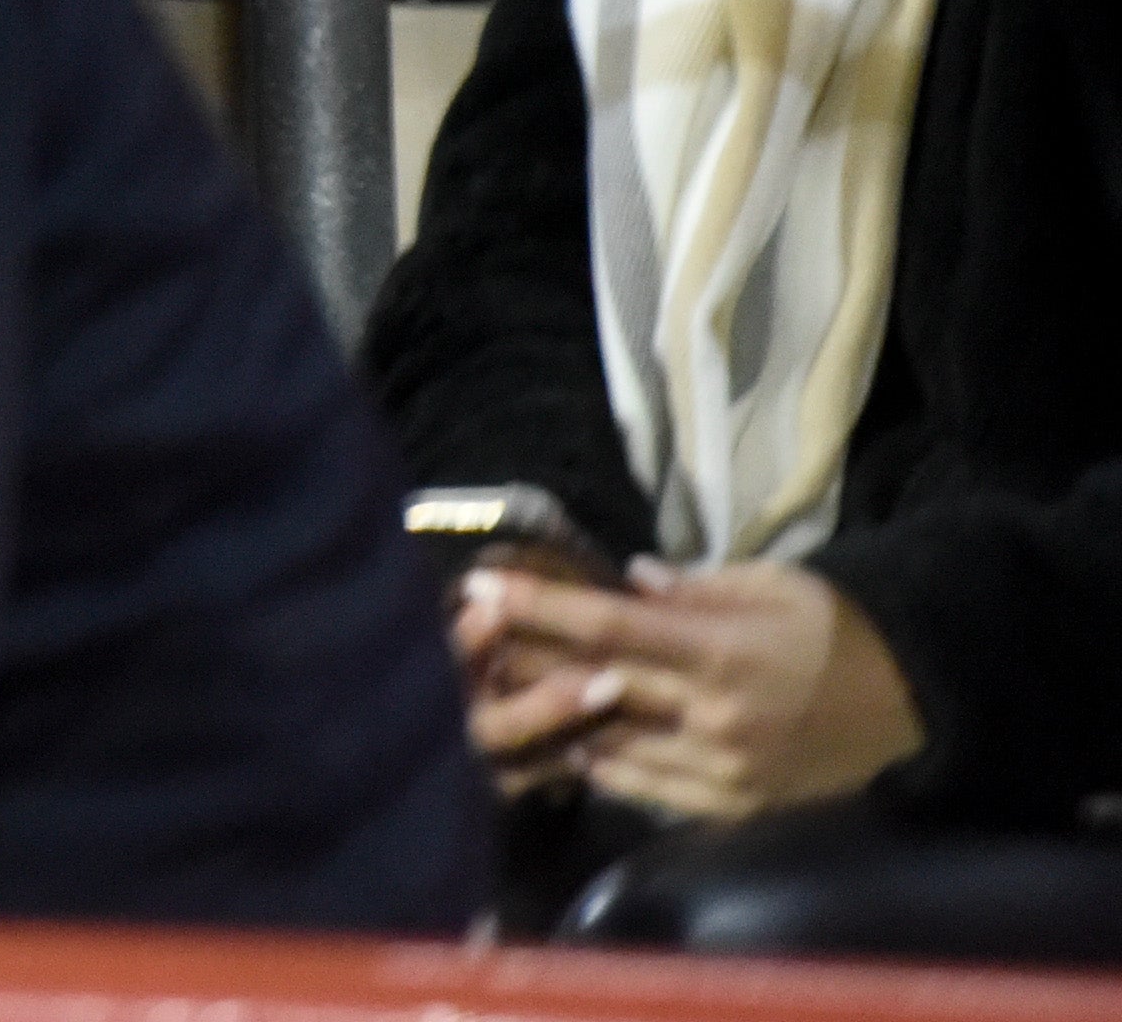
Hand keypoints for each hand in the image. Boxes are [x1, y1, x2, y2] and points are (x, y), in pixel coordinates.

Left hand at [464, 561, 925, 823]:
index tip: (480, 582)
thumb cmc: (833, 626)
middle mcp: (714, 716)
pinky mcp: (735, 805)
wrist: (912, 702)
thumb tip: (623, 578)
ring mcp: (723, 769)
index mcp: (720, 651)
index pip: (608, 626)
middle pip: (596, 687)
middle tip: (469, 636)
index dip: (537, 605)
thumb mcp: (770, 584)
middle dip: (527, 659)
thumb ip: (691, 587)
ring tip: (502, 690)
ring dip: (553, 719)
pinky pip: (650, 789)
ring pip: (611, 745)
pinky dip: (605, 766)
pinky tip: (570, 746)